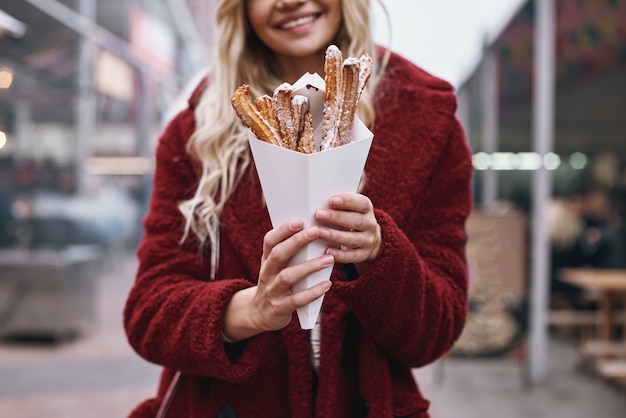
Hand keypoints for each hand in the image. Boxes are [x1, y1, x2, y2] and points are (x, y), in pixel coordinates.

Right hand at [224, 219, 332, 339]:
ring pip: (288, 276)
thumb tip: (316, 232)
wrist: (259, 313)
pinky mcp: (280, 308)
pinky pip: (297, 300)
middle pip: (279, 254)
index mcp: (266, 259)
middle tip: (316, 231)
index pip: (270, 241)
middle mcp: (267, 273)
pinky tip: (327, 284)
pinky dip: (312, 292)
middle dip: (297, 242)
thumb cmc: (276, 283)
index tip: (300, 220)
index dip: (283, 230)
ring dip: (309, 266)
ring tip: (329, 259)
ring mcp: (272, 291)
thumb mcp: (276, 266)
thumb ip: (291, 252)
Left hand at [315, 194, 381, 273]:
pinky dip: (340, 254)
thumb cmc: (350, 218)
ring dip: (335, 236)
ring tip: (320, 233)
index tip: (331, 200)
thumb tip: (315, 198)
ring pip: (353, 239)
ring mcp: (368, 241)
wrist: (367, 239)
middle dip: (336, 218)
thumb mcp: (350, 209)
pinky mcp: (363, 255)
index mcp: (366, 209)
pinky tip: (327, 251)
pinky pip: (352, 256)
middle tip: (318, 214)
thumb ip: (337, 205)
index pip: (360, 203)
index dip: (347, 201)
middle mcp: (370, 224)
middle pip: (356, 221)